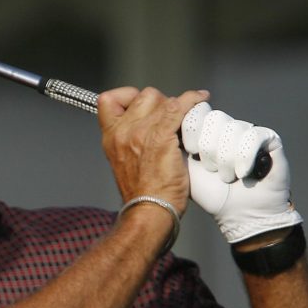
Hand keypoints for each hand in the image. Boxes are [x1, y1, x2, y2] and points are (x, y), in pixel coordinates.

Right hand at [98, 87, 202, 215]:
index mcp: (110, 137)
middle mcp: (121, 132)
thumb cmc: (143, 193)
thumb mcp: (125, 163)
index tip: (143, 105)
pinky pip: (178, 107)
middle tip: (172, 118)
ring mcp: (140, 133)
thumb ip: (131, 142)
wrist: (148, 211)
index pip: (107, 100)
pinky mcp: (161, 138)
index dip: (127, 96)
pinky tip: (201, 100)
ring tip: (189, 114)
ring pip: (162, 100)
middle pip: (143, 96)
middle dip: (160, 102)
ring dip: (178, 105)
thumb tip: (151, 125)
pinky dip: (192, 100)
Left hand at [181, 102, 302, 242]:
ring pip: (232, 128)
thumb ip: (173, 142)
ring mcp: (249, 132)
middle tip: (210, 168)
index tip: (191, 152)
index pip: (196, 110)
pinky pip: (253, 136)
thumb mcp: (183, 166)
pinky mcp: (269, 140)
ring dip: (226, 159)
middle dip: (207, 147)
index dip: (191, 130)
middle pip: (213, 117)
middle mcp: (229, 127)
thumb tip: (163, 118)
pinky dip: (244, 157)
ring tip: (226, 177)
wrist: (238, 214)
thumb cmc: (210, 193)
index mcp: (207, 130)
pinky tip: (242, 173)